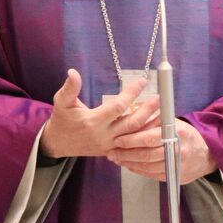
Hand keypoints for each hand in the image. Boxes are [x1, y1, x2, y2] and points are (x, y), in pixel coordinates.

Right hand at [40, 69, 160, 158]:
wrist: (59, 144)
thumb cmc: (61, 121)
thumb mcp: (61, 103)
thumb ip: (69, 88)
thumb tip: (73, 72)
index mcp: (93, 122)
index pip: (117, 107)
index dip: (131, 94)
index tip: (142, 81)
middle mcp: (104, 135)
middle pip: (131, 123)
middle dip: (148, 110)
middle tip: (160, 98)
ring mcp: (110, 145)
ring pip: (135, 136)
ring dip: (150, 125)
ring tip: (163, 112)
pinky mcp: (114, 150)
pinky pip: (133, 144)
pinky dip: (145, 135)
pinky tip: (155, 127)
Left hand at [107, 117, 215, 183]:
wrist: (205, 154)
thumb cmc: (185, 134)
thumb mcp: (174, 122)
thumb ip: (155, 120)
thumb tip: (132, 114)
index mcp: (176, 133)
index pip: (149, 138)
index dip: (131, 140)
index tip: (117, 140)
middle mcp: (177, 150)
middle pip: (146, 155)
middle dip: (126, 154)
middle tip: (112, 152)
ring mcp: (175, 165)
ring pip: (147, 167)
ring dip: (129, 163)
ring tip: (116, 158)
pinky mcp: (173, 176)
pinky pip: (151, 174)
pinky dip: (138, 170)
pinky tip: (129, 165)